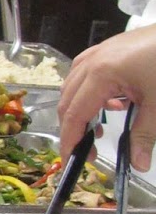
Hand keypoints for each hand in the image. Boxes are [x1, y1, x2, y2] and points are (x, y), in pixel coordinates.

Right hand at [56, 24, 155, 169]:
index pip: (75, 113)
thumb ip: (144, 134)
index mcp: (101, 73)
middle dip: (73, 128)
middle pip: (67, 100)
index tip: (72, 162)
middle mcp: (92, 60)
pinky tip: (112, 102)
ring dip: (80, 110)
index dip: (70, 141)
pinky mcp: (110, 48)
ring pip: (73, 86)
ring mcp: (99, 51)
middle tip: (88, 150)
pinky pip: (86, 72)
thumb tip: (138, 165)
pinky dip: (90, 92)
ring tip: (99, 128)